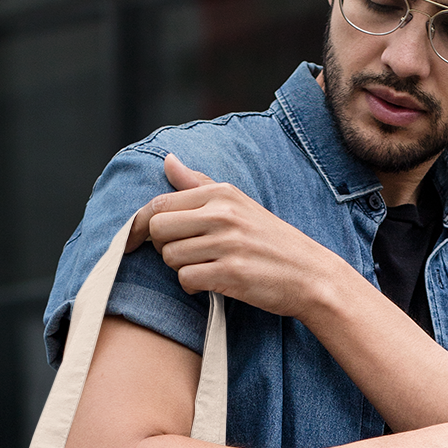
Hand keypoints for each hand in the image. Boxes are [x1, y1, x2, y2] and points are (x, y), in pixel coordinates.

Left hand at [126, 153, 337, 318]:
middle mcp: (223, 213)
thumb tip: (168, 160)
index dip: (141, 225)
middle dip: (163, 247)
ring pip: (170, 257)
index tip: (136, 240)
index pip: (159, 203)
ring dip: (181, 268)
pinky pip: (186, 279)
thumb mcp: (239, 203)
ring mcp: (228, 243)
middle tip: (185, 254)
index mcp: (222, 193)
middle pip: (157, 229)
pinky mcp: (232, 273)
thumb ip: (198, 184)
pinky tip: (211, 283)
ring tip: (206, 267)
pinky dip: (193, 287)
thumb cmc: (271, 241)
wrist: (311, 275)